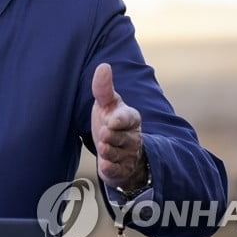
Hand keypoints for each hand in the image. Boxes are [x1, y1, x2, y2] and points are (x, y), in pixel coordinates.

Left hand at [91, 63, 146, 190]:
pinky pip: (117, 171)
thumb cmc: (110, 120)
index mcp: (130, 118)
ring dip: (109, 151)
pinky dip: (110, 168)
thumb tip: (104, 66)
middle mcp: (133, 137)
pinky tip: (104, 165)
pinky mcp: (122, 170)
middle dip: (111, 136)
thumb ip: (103, 88)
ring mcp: (129, 154)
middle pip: (120, 137)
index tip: (111, 121)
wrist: (115, 149)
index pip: (128, 118)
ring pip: (118, 154)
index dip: (120, 120)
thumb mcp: (106, 103)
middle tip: (104, 133)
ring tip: (103, 147)